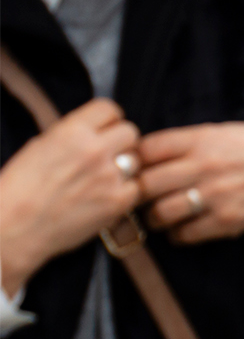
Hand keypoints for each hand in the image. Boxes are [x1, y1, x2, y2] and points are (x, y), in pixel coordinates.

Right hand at [0, 98, 142, 290]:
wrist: (12, 230)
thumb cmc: (17, 191)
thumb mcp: (39, 147)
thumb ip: (72, 135)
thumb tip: (93, 130)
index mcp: (72, 131)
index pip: (109, 109)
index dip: (108, 120)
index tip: (104, 130)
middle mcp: (94, 149)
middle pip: (129, 132)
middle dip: (119, 143)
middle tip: (105, 157)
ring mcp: (109, 175)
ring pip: (136, 160)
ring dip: (123, 168)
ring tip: (101, 181)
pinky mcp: (118, 201)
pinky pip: (135, 188)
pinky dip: (124, 194)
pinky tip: (104, 199)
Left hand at [136, 122, 243, 244]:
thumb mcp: (224, 132)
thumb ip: (187, 142)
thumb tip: (144, 156)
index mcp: (203, 139)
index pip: (146, 149)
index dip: (134, 160)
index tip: (135, 167)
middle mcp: (205, 166)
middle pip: (144, 184)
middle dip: (137, 191)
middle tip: (141, 195)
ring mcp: (216, 196)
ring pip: (158, 214)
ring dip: (155, 216)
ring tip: (163, 212)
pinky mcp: (227, 221)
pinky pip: (183, 235)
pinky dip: (177, 233)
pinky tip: (186, 224)